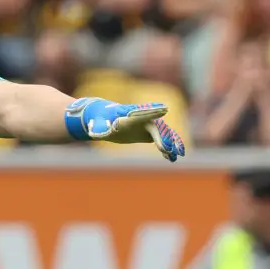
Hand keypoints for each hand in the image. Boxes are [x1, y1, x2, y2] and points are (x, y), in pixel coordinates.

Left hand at [64, 97, 185, 160]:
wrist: (105, 118)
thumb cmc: (100, 121)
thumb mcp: (98, 126)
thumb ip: (98, 129)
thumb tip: (92, 133)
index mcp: (131, 115)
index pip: (144, 113)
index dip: (153, 111)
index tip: (164, 109)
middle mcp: (144, 118)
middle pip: (158, 127)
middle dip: (164, 137)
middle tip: (168, 149)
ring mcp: (148, 125)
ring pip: (164, 134)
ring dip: (172, 143)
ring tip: (178, 155)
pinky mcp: (149, 133)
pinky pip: (162, 140)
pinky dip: (167, 148)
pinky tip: (171, 158)